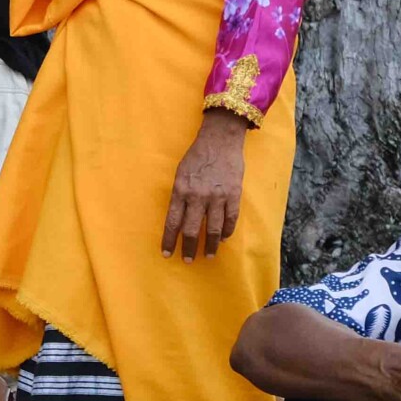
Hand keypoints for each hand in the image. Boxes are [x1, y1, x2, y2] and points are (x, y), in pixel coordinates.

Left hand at [163, 110, 249, 260]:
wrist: (220, 140)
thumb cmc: (197, 156)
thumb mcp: (180, 174)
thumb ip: (179, 196)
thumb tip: (178, 218)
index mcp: (181, 191)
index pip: (172, 222)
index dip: (169, 240)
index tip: (167, 253)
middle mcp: (197, 197)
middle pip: (192, 230)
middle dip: (189, 248)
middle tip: (188, 260)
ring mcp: (217, 197)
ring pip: (214, 229)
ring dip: (211, 245)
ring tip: (209, 255)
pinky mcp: (233, 195)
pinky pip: (231, 219)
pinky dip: (227, 231)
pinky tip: (224, 238)